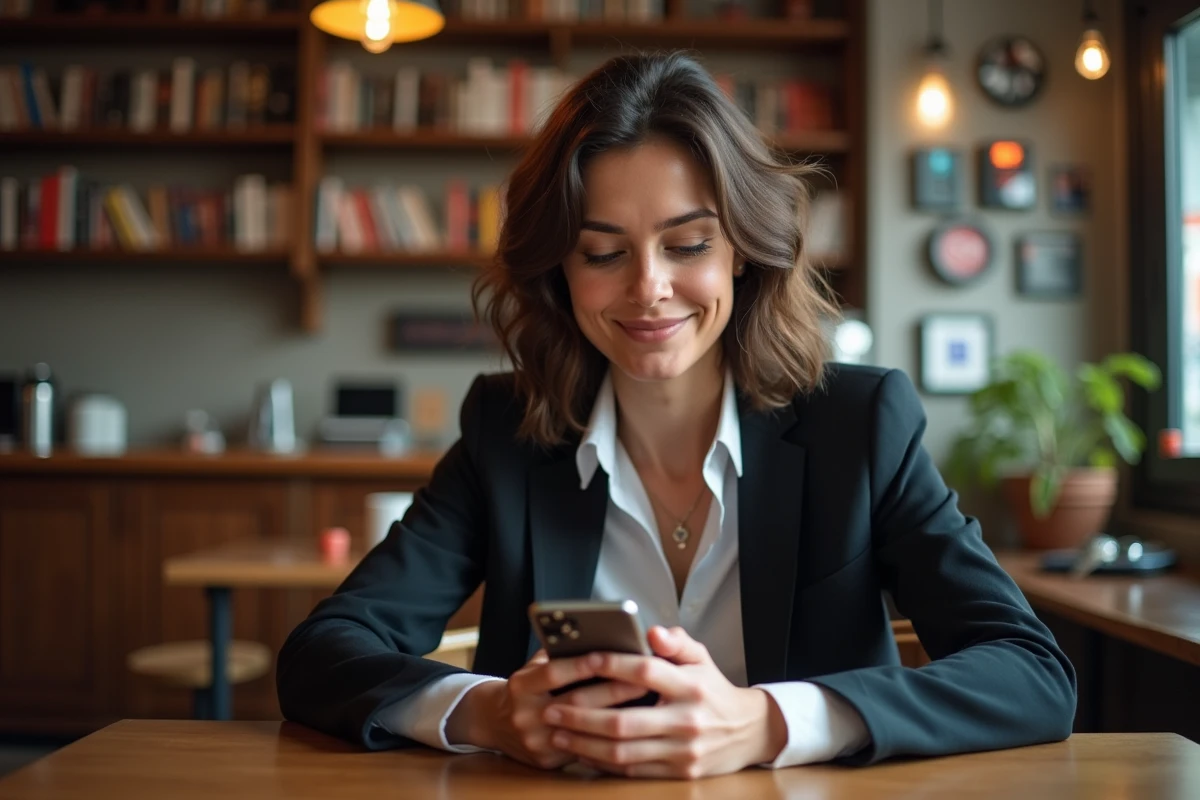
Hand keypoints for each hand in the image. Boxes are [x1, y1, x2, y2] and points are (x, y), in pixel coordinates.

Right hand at [446, 649, 649, 770]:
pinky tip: (629, 728)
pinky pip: (582, 749)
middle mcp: (525, 714)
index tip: (611, 655)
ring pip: (583, 729)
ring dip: (617, 714)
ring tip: (644, 703)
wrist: (494, 723)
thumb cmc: (525, 688)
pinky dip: (607, 737)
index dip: (582, 664)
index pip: (554, 673)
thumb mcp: (531, 667)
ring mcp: (535, 740)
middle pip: (575, 702)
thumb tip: (596, 638)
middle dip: (613, 690)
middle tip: (644, 680)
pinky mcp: (546, 760)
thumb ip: (557, 655)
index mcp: (520, 686)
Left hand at [540, 626, 787, 778]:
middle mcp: (686, 720)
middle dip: (581, 717)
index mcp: (690, 686)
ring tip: (558, 734)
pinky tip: (581, 753)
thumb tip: (652, 632)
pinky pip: (633, 771)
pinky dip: (603, 764)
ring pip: (623, 752)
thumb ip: (676, 641)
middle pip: (624, 721)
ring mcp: (683, 751)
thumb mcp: (701, 657)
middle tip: (552, 710)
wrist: (748, 732)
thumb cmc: (713, 689)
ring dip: (584, 744)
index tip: (583, 660)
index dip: (612, 665)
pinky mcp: (679, 774)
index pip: (644, 672)